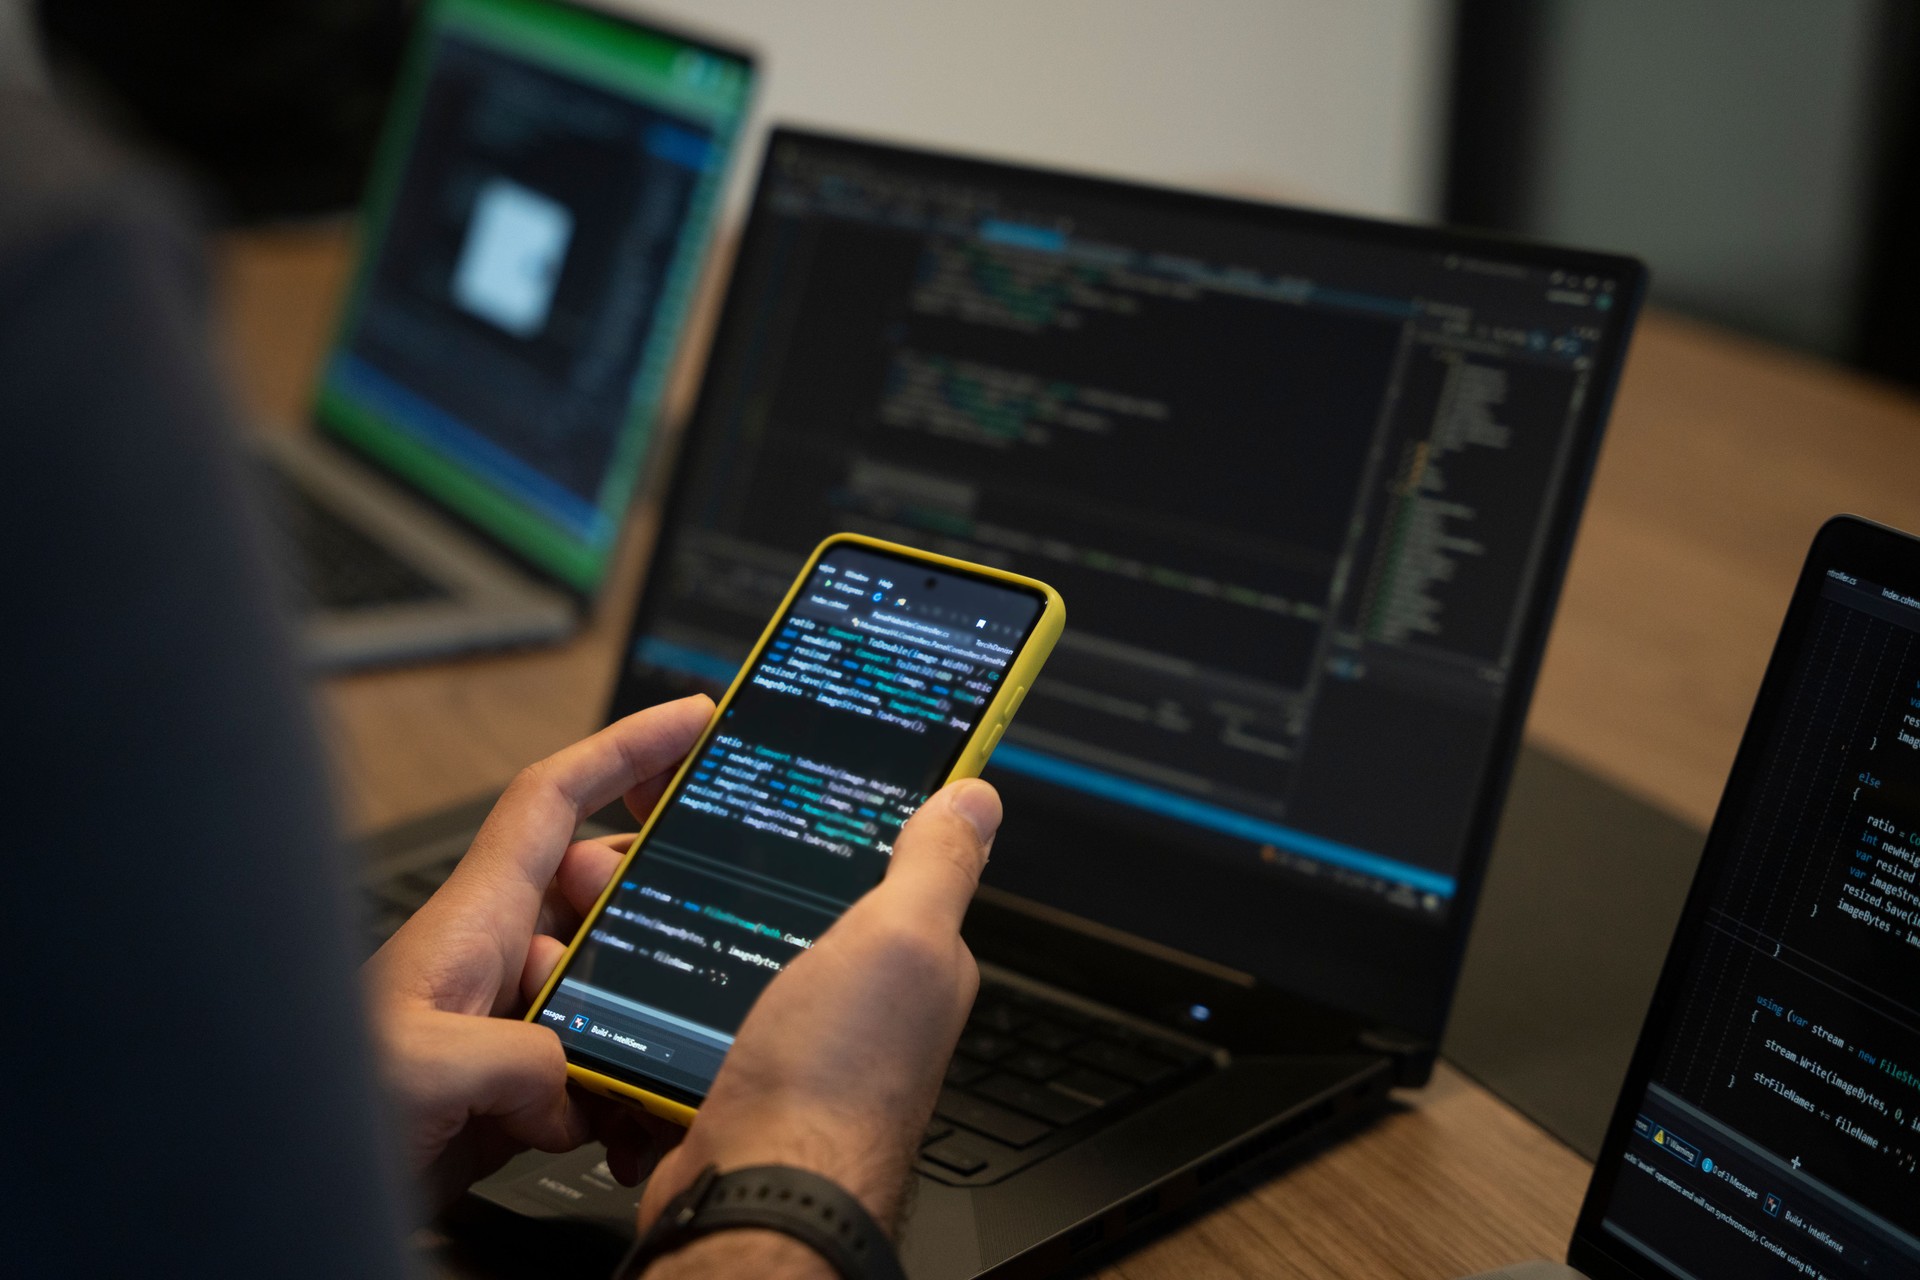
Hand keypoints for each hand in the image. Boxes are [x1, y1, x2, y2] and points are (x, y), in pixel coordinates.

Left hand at [364, 695, 713, 1207]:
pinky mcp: (519, 1082)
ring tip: (652, 1078)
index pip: (557, 800)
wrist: (286, 1187)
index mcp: (477, 919)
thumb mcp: (420, 1069)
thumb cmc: (318, 1106)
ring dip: (645, 1030)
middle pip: (608, 893)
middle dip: (658, 917)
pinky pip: (601, 1067)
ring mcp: (513, 1017)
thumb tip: (578, 1076)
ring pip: (618, 987)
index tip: (692, 722)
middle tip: (693, 953)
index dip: (625, 748)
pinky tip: (617, 1136)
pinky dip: (621, 1100)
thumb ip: (515, 1056)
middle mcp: (500, 955)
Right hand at [637, 777, 1002, 1240]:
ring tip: (649, 892)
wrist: (757, 1197)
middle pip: (802, 905)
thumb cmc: (838, 1085)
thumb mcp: (902, 941)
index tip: (794, 782)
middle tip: (689, 838)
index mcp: (918, 961)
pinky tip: (645, 963)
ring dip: (696, 924)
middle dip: (746, 871)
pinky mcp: (739, 1072)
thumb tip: (977, 797)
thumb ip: (937, 867)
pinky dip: (669, 984)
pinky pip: (697, 1005)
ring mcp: (802, 1040)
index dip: (846, 821)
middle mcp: (867, 1003)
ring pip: (740, 950)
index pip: (891, 866)